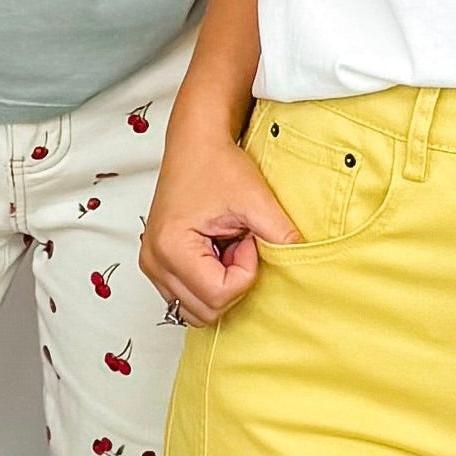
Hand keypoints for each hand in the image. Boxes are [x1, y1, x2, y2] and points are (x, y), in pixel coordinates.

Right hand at [142, 132, 296, 326]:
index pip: (219, 294)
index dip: (245, 271)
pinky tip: (215, 251)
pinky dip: (208, 282)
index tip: (247, 238)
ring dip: (220, 284)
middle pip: (206, 311)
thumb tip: (302, 261)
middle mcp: (154, 262)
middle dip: (233, 281)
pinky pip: (187, 296)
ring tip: (226, 246)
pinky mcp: (158, 264)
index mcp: (172, 248)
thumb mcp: (256, 199)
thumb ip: (281, 234)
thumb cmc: (216, 164)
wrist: (196, 143)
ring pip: (195, 310)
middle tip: (238, 242)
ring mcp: (153, 265)